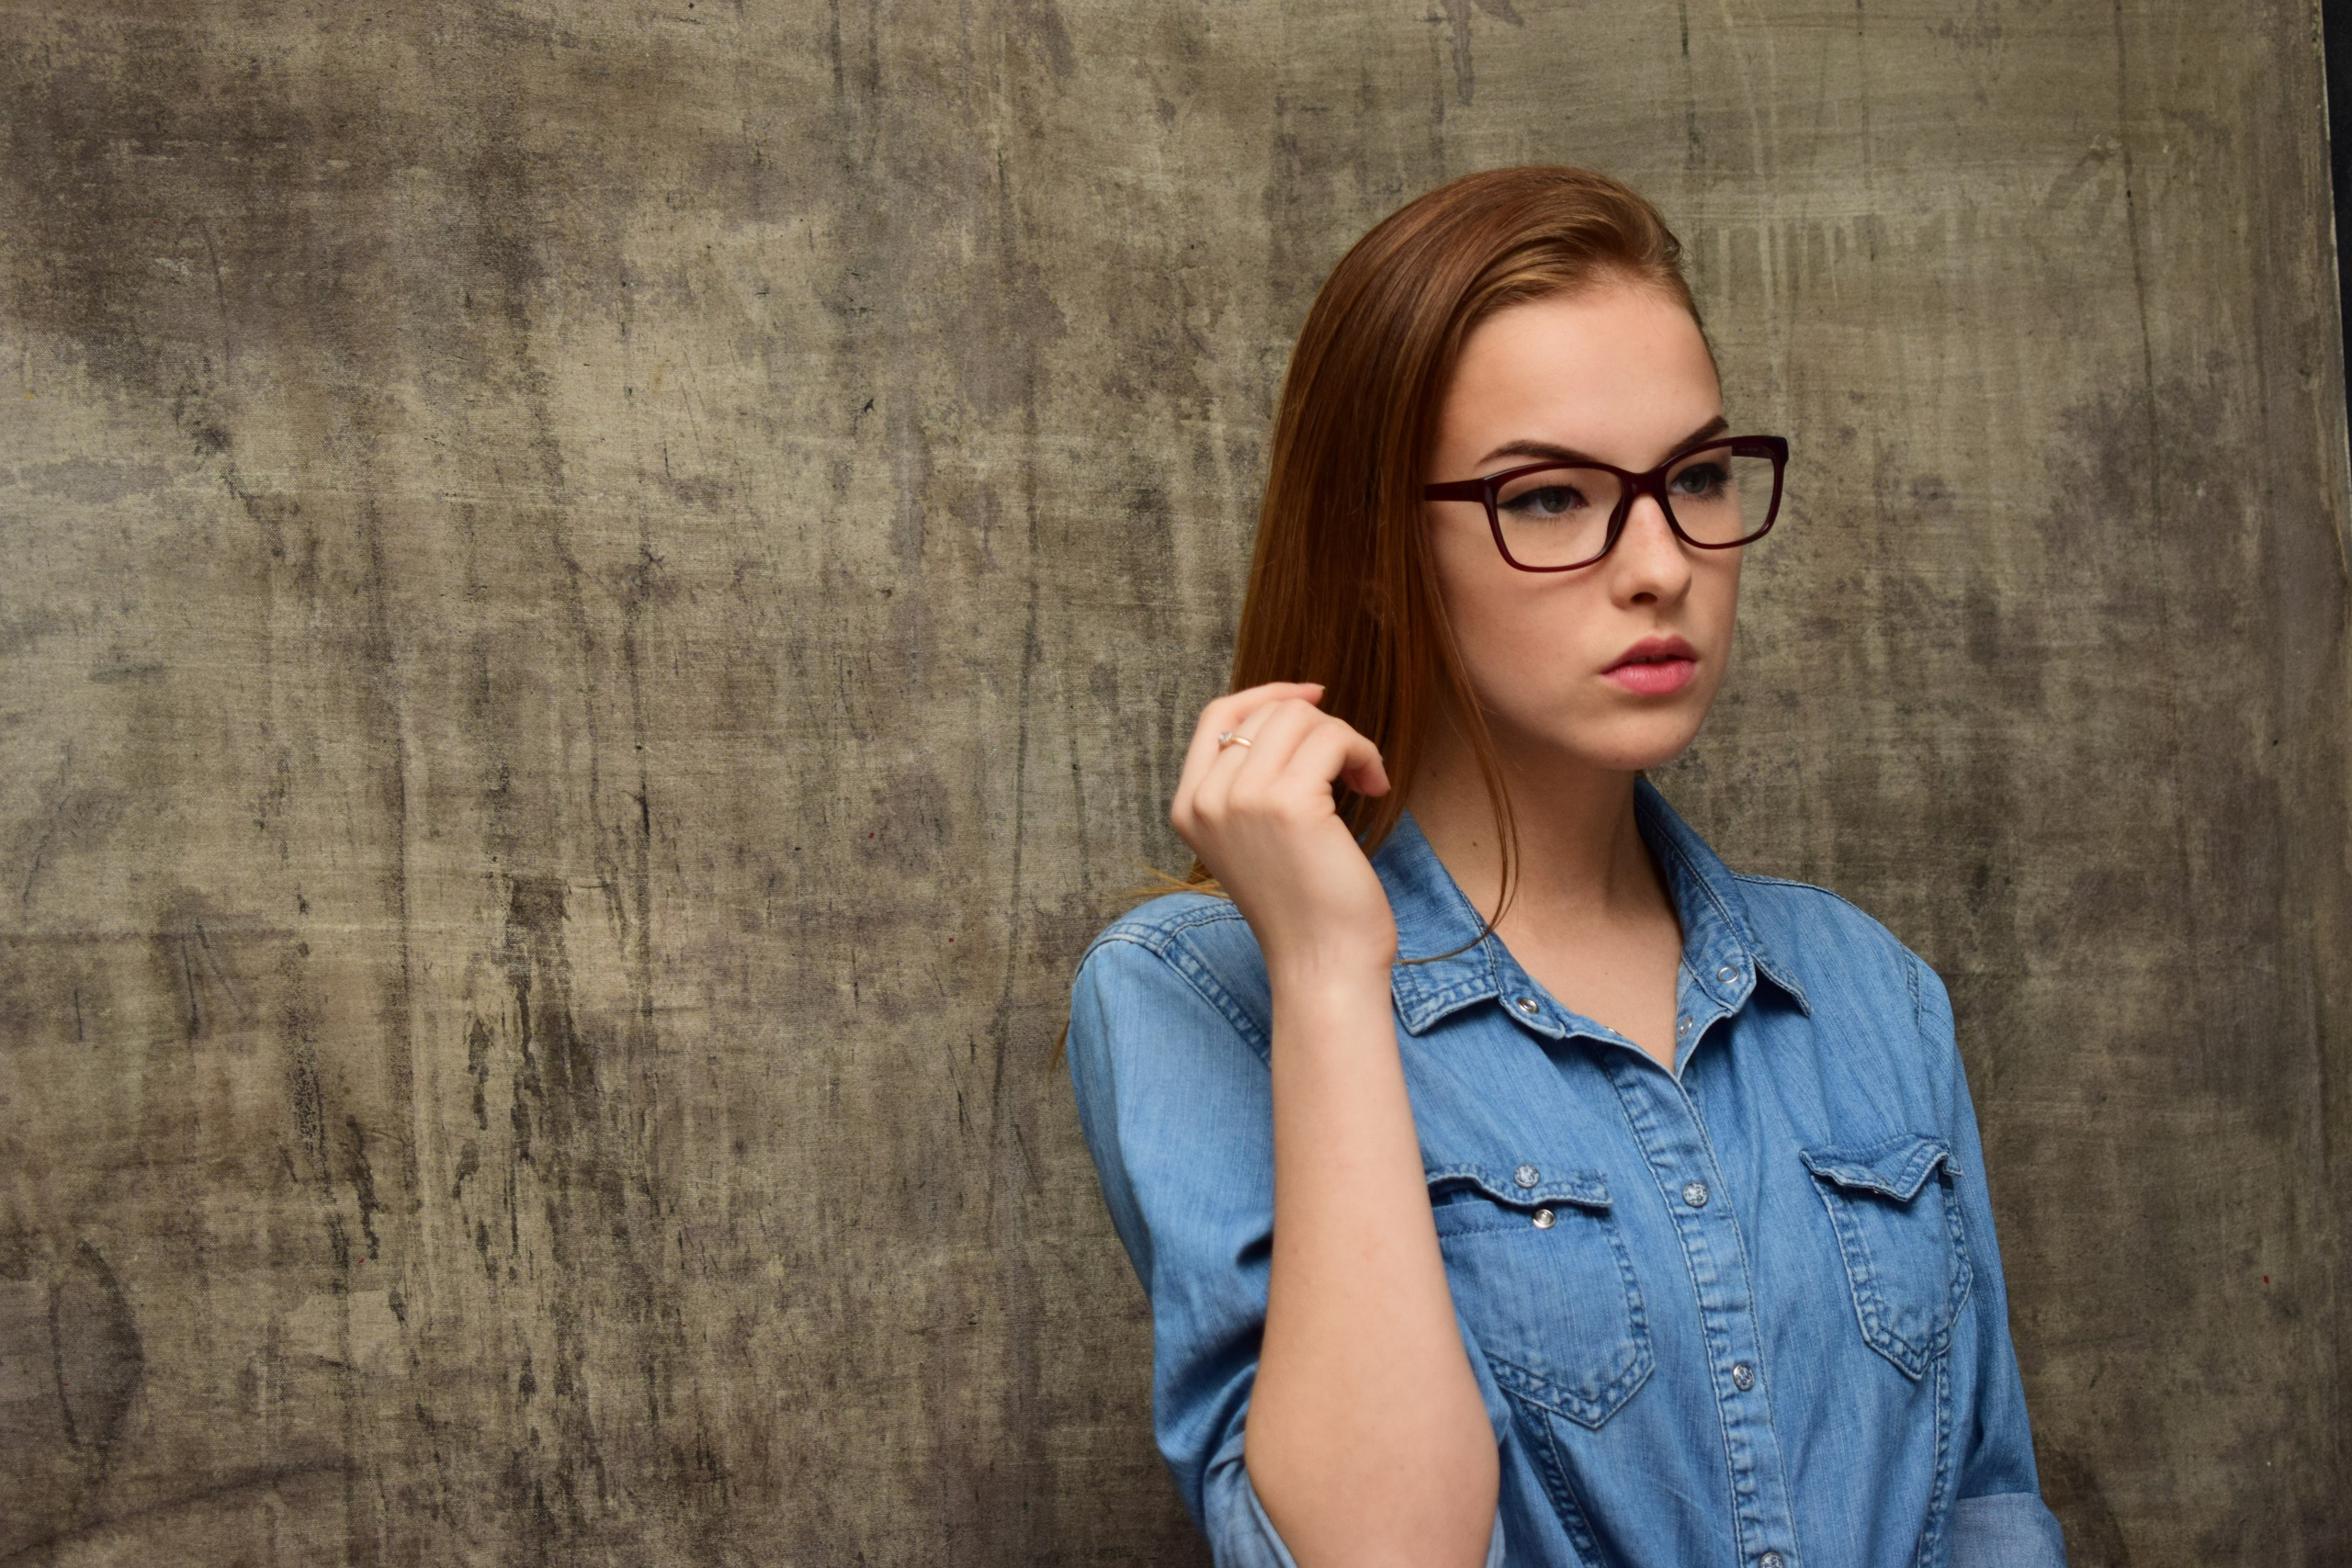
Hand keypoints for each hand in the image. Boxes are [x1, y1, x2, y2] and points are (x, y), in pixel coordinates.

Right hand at [1169, 682, 1397, 979]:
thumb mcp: (1256, 837)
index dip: (1268, 695)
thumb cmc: (1304, 906)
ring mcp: (1242, 799)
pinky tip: (1375, 788)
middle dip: (1320, 728)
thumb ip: (1251, 782)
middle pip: (1267, 712)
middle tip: (1350, 769)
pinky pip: (1333, 739)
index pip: (1217, 716)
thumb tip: (1294, 710)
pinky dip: (1364, 753)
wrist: (1322, 964)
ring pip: (1301, 718)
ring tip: (1364, 780)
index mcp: (1188, 807)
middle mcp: (1205, 800)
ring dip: (1346, 740)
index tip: (1315, 699)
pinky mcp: (1288, 803)